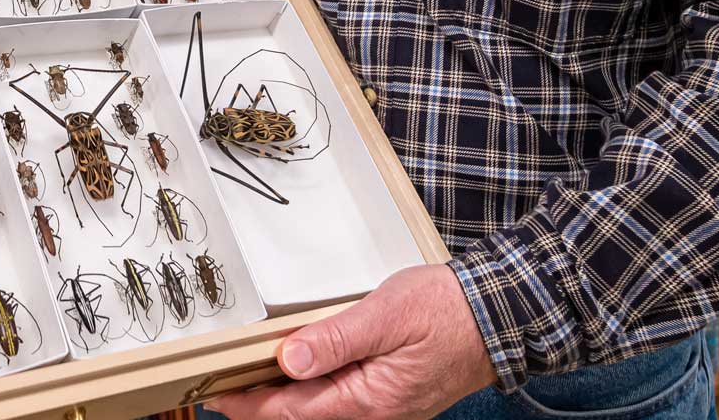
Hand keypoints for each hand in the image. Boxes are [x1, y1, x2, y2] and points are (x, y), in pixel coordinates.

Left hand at [214, 265, 497, 419]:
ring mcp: (387, 406)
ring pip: (322, 410)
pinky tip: (300, 371)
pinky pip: (342, 399)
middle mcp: (377, 412)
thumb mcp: (385, 315)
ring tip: (250, 378)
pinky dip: (313, 389)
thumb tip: (288, 360)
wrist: (502, 313)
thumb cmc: (449, 309)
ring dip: (286, 398)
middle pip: (303, 417)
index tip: (216, 395)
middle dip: (261, 405)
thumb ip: (334, 340)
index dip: (250, 404)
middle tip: (222, 386)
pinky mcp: (394, 394)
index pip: (293, 411)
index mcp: (371, 399)